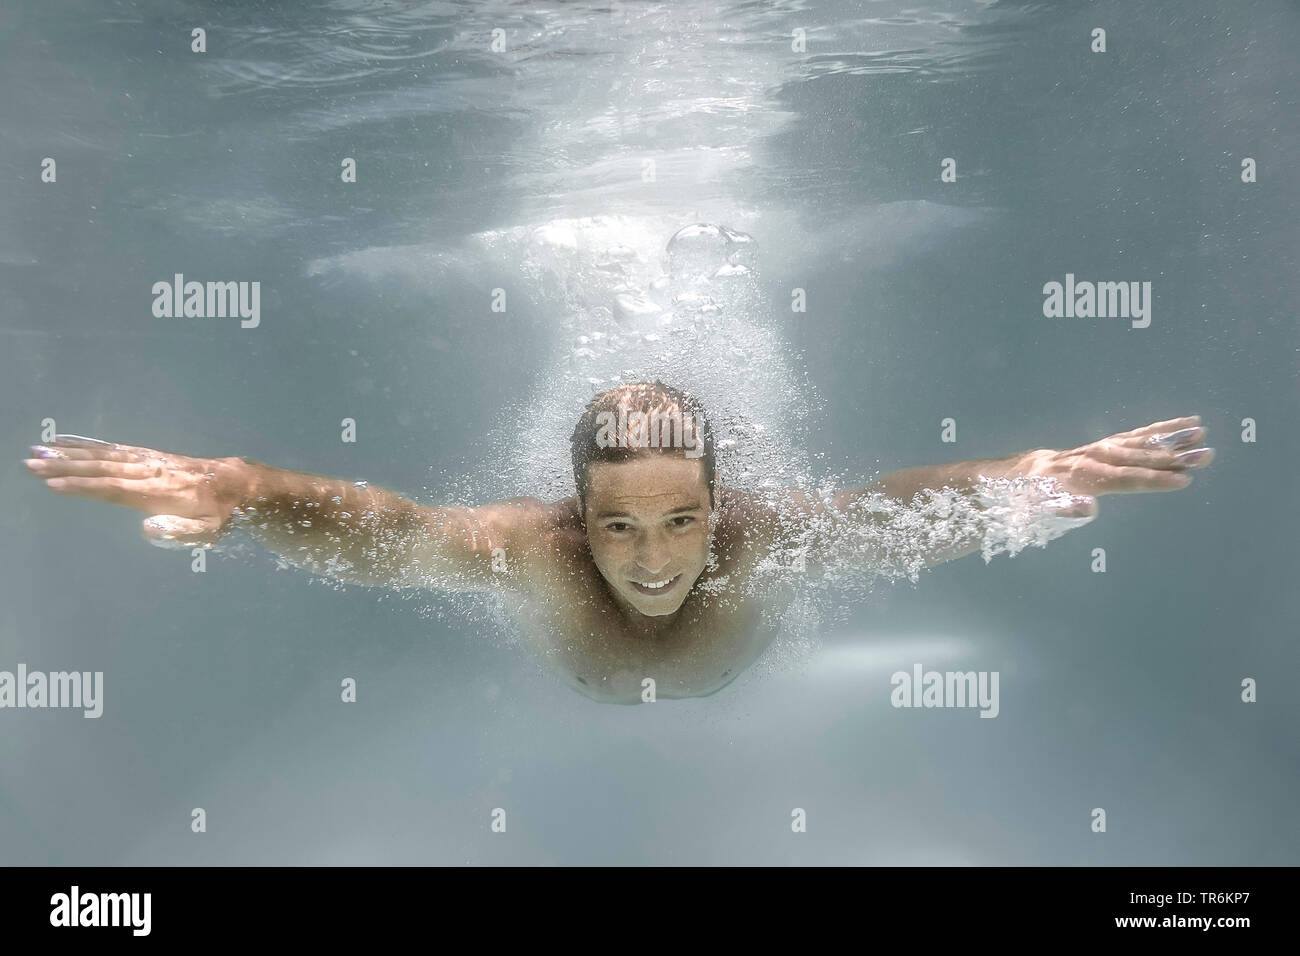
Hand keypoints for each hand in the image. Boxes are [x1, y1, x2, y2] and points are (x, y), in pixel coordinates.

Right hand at [24, 435, 248, 548]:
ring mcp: (150, 461)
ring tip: (40, 449)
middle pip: (103, 468)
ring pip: (105, 454)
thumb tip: (147, 529)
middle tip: (31, 462)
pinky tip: (68, 441)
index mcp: (161, 492)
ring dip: (70, 452)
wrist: (242, 485)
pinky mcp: (150, 456)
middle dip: (65, 466)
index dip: (84, 487)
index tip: (53, 484)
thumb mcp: (209, 532)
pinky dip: (90, 444)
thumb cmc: (222, 515)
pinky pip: (116, 447)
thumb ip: (179, 532)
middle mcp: (152, 472)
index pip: (116, 489)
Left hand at [1030, 415, 1212, 498]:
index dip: (1154, 480)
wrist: (1031, 471)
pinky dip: (1164, 428)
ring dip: (1174, 437)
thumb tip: (1088, 509)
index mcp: (1087, 475)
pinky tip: (1188, 422)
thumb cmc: (1040, 496)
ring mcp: (1107, 446)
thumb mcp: (1046, 507)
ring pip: (1144, 440)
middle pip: (1141, 457)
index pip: (1127, 478)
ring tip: (1202, 433)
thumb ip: (1067, 509)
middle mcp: (1100, 456)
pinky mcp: (1112, 442)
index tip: (1183, 480)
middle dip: (1174, 457)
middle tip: (1206, 455)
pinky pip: (1141, 433)